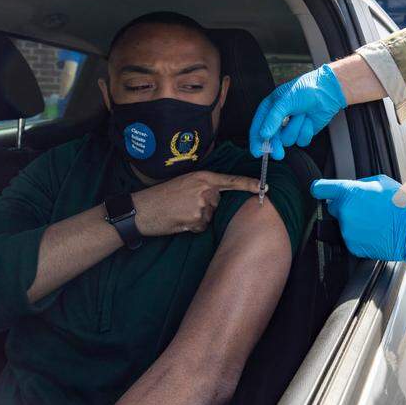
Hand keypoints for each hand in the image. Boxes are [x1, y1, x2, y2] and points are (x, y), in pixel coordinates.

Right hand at [132, 171, 260, 235]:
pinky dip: (192, 227)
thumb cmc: (160, 196)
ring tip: (179, 212)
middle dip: (206, 207)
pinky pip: (202, 227)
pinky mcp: (196, 220)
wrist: (141, 209)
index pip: (231, 181)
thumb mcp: (183, 183)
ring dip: (198, 218)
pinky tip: (178, 221)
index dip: (249, 184)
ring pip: (210, 217)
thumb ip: (202, 187)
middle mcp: (205, 189)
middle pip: (218, 203)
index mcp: (203, 177)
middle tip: (184, 205)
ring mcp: (201, 205)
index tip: (264, 187)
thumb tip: (216, 198)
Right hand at [249, 64, 346, 159]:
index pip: (258, 127)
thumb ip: (273, 119)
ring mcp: (290, 127)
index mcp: (269, 109)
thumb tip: (263, 135)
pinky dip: (306, 131)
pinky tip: (309, 120)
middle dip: (276, 145)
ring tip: (303, 114)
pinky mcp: (302, 132)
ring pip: (288, 140)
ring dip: (296, 128)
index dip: (256, 141)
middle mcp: (278, 119)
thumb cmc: (305, 90)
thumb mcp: (285, 102)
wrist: (327, 91)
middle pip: (271, 139)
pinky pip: (301, 140)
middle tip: (279, 155)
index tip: (257, 153)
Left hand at [310, 175, 405, 262]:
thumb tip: (353, 189)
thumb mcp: (381, 182)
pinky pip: (351, 238)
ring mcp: (347, 231)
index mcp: (349, 193)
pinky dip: (359, 235)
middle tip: (365, 208)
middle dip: (345, 206)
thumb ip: (360, 185)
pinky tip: (374, 231)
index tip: (319, 190)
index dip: (319, 188)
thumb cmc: (400, 205)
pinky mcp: (352, 246)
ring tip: (374, 220)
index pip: (320, 188)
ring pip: (343, 224)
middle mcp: (344, 212)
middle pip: (333, 208)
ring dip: (354, 222)